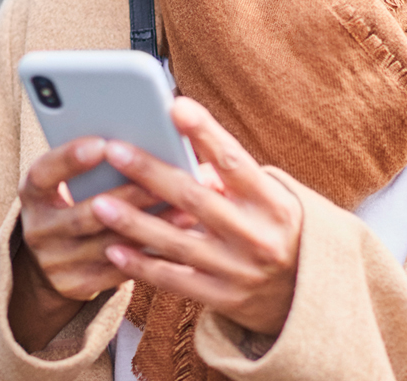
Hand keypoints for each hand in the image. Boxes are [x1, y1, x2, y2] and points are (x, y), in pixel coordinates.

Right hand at [10, 137, 201, 349]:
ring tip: (187, 208)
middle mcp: (39, 229)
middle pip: (87, 213)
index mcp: (33, 193)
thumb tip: (151, 129)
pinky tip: (179, 237)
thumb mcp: (71, 178)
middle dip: (131, 194)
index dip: (70, 159)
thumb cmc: (78, 197)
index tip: (103, 143)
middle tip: (167, 179)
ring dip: (152, 225)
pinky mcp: (77, 286)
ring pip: (111, 244)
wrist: (53, 259)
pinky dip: (152, 253)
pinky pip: (120, 270)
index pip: (44, 173)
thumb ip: (101, 158)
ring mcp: (56, 262)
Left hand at [92, 97, 302, 336]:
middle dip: (151, 172)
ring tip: (99, 202)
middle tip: (114, 150)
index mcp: (271, 201)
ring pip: (177, 242)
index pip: (233, 160)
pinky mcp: (223, 299)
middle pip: (195, 199)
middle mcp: (255, 234)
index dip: (204, 132)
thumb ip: (230, 177)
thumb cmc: (276, 226)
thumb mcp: (269, 197)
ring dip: (134, 222)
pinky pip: (175, 280)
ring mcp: (238, 270)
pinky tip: (112, 248)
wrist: (307, 293)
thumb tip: (182, 151)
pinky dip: (141, 265)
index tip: (175, 107)